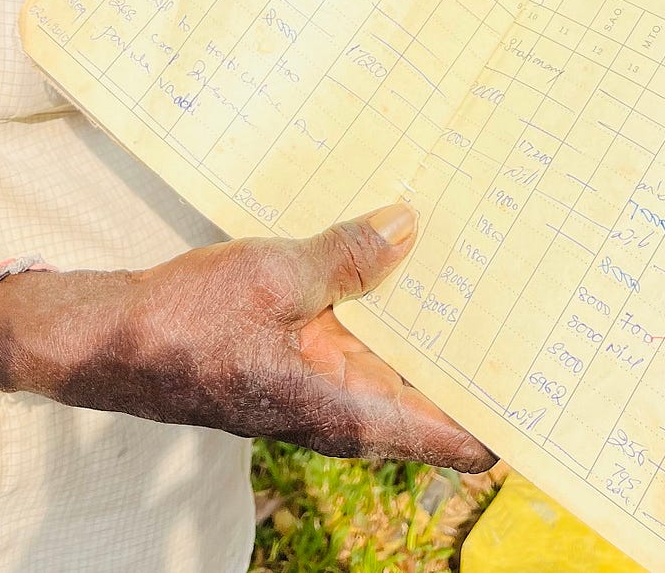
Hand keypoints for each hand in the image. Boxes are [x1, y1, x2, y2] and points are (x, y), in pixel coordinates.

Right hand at [0, 203, 493, 471]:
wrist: (111, 340)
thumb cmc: (188, 322)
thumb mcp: (275, 273)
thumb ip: (346, 256)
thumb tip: (408, 227)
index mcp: (347, 409)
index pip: (451, 437)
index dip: (505, 422)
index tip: (553, 394)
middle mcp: (342, 410)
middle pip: (433, 399)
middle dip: (478, 360)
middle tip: (532, 306)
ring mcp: (319, 387)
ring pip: (397, 366)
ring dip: (430, 328)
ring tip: (482, 271)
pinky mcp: (297, 361)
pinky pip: (359, 342)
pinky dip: (386, 311)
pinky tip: (400, 260)